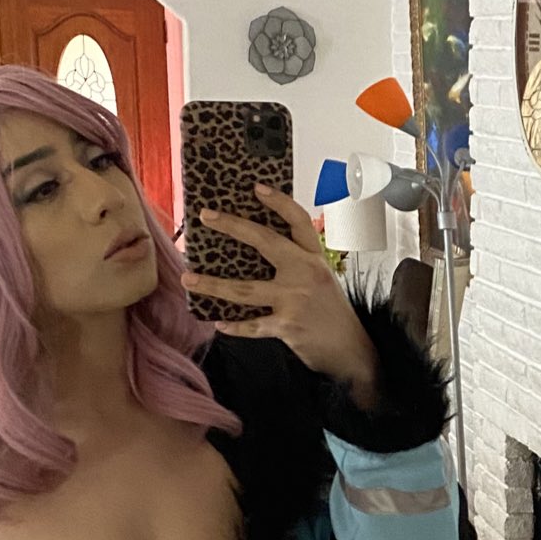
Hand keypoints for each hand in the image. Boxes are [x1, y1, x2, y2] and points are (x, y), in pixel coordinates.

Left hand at [181, 185, 378, 398]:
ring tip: (189, 278)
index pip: (298, 221)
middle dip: (233, 226)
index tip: (257, 188)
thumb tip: (258, 249)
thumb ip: (297, 263)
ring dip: (213, 284)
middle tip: (207, 216)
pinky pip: (252, 324)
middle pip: (265, 242)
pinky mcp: (287, 326)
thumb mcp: (322, 279)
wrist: (351, 351)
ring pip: (245, 289)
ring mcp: (295, 299)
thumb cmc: (332, 313)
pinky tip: (218, 323)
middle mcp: (306, 273)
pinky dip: (234, 326)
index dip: (279, 202)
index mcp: (315, 258)